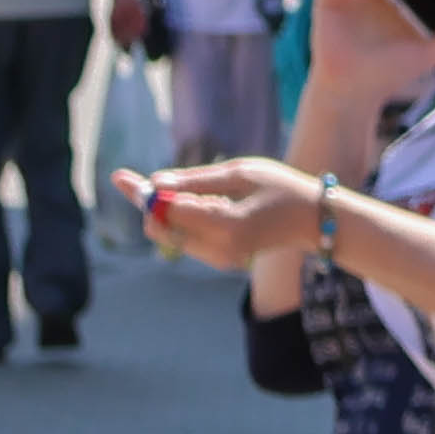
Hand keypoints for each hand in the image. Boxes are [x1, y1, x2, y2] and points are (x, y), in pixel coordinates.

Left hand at [122, 156, 324, 275]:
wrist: (316, 220)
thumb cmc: (282, 189)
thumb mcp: (240, 172)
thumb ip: (194, 180)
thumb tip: (154, 182)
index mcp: (228, 225)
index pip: (168, 209)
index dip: (144, 192)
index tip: (118, 176)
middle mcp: (220, 249)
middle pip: (161, 228)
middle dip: (151, 204)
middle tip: (146, 181)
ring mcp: (220, 259)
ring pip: (170, 235)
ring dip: (169, 212)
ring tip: (197, 192)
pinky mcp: (220, 261)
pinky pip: (185, 240)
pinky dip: (183, 222)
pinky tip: (204, 206)